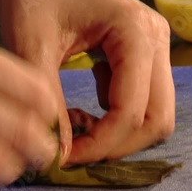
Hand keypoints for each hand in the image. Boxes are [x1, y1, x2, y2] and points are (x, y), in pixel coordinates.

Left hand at [0, 0, 174, 165]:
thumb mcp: (34, 45)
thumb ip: (49, 101)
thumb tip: (60, 155)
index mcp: (135, 33)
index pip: (132, 112)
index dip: (99, 145)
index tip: (64, 157)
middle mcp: (157, 40)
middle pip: (157, 120)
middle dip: (117, 145)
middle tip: (75, 151)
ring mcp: (155, 47)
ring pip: (155, 114)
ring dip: (119, 133)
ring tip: (77, 125)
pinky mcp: (144, 54)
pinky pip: (144, 100)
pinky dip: (117, 116)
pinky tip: (86, 106)